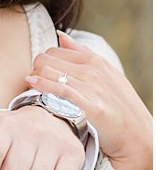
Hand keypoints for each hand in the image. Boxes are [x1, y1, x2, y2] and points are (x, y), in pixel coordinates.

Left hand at [29, 31, 152, 169]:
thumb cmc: (119, 104)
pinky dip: (42, 85)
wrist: (136, 134)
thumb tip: (61, 35)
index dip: (43, 61)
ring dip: (35, 77)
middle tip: (35, 80)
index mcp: (95, 60)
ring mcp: (91, 88)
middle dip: (36, 68)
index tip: (41, 73)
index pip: (53, 51)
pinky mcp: (89, 106)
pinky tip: (33, 84)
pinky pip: (58, 89)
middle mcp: (92, 71)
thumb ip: (82, 53)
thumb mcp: (106, 72)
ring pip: (47, 71)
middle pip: (46, 59)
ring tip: (33, 86)